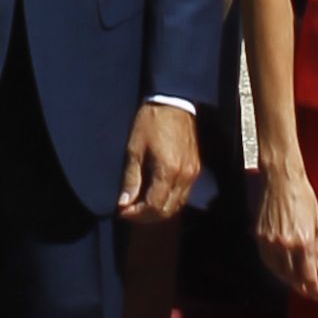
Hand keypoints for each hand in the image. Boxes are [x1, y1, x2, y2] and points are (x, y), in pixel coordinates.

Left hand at [117, 104, 199, 222]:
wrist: (173, 102)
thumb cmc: (151, 122)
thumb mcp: (134, 149)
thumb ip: (131, 178)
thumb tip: (124, 202)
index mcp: (168, 171)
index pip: (153, 206)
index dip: (136, 214)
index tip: (122, 211)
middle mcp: (184, 176)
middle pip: (167, 210)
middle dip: (146, 216)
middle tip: (129, 212)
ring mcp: (192, 173)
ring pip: (177, 205)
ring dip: (158, 210)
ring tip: (140, 206)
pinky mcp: (195, 168)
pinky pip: (183, 194)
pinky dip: (169, 201)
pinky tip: (155, 195)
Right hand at [255, 165, 317, 299]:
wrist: (281, 180)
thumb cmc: (303, 197)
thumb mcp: (317, 222)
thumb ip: (316, 248)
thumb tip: (315, 267)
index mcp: (303, 241)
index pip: (308, 275)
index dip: (313, 288)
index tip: (317, 295)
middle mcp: (285, 245)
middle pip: (292, 276)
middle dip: (301, 286)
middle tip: (307, 292)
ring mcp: (270, 241)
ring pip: (278, 271)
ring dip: (287, 279)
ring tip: (295, 283)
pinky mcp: (260, 236)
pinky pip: (266, 260)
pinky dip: (274, 268)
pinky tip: (280, 270)